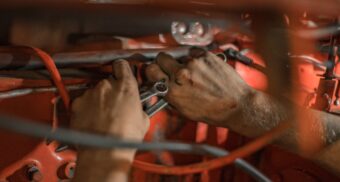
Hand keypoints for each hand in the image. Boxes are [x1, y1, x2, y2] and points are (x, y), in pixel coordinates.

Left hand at [71, 60, 148, 181]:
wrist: (104, 151)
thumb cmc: (124, 138)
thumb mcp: (143, 119)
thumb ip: (139, 106)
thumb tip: (138, 106)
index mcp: (125, 86)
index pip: (121, 65)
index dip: (122, 69)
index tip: (122, 74)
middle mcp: (106, 86)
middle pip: (108, 80)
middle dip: (112, 90)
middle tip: (116, 104)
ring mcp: (90, 94)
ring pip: (95, 92)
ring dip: (99, 100)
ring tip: (104, 116)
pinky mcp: (77, 104)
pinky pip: (83, 101)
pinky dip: (87, 108)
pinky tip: (93, 120)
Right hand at [145, 49, 253, 125]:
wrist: (237, 105)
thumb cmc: (214, 111)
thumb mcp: (184, 111)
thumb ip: (169, 96)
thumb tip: (160, 86)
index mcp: (173, 91)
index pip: (150, 71)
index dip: (152, 71)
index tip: (155, 71)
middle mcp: (181, 75)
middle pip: (161, 58)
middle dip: (164, 63)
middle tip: (170, 68)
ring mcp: (194, 63)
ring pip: (178, 55)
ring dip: (182, 62)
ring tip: (193, 72)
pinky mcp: (205, 56)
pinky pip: (193, 52)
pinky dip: (196, 58)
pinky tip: (203, 68)